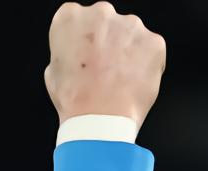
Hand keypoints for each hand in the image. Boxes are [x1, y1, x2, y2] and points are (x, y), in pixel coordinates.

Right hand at [45, 2, 164, 127]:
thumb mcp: (53, 72)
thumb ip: (68, 50)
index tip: (79, 51)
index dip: (77, 37)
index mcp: (70, 19)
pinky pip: (148, 48)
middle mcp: (102, 13)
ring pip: (128, 33)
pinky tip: (130, 80)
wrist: (100, 119)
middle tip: (98, 66)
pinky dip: (142, 61)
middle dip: (103, 38)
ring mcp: (131, 25)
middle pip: (104, 20)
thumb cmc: (74, 98)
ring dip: (124, 49)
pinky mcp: (154, 41)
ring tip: (115, 77)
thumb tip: (79, 52)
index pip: (74, 16)